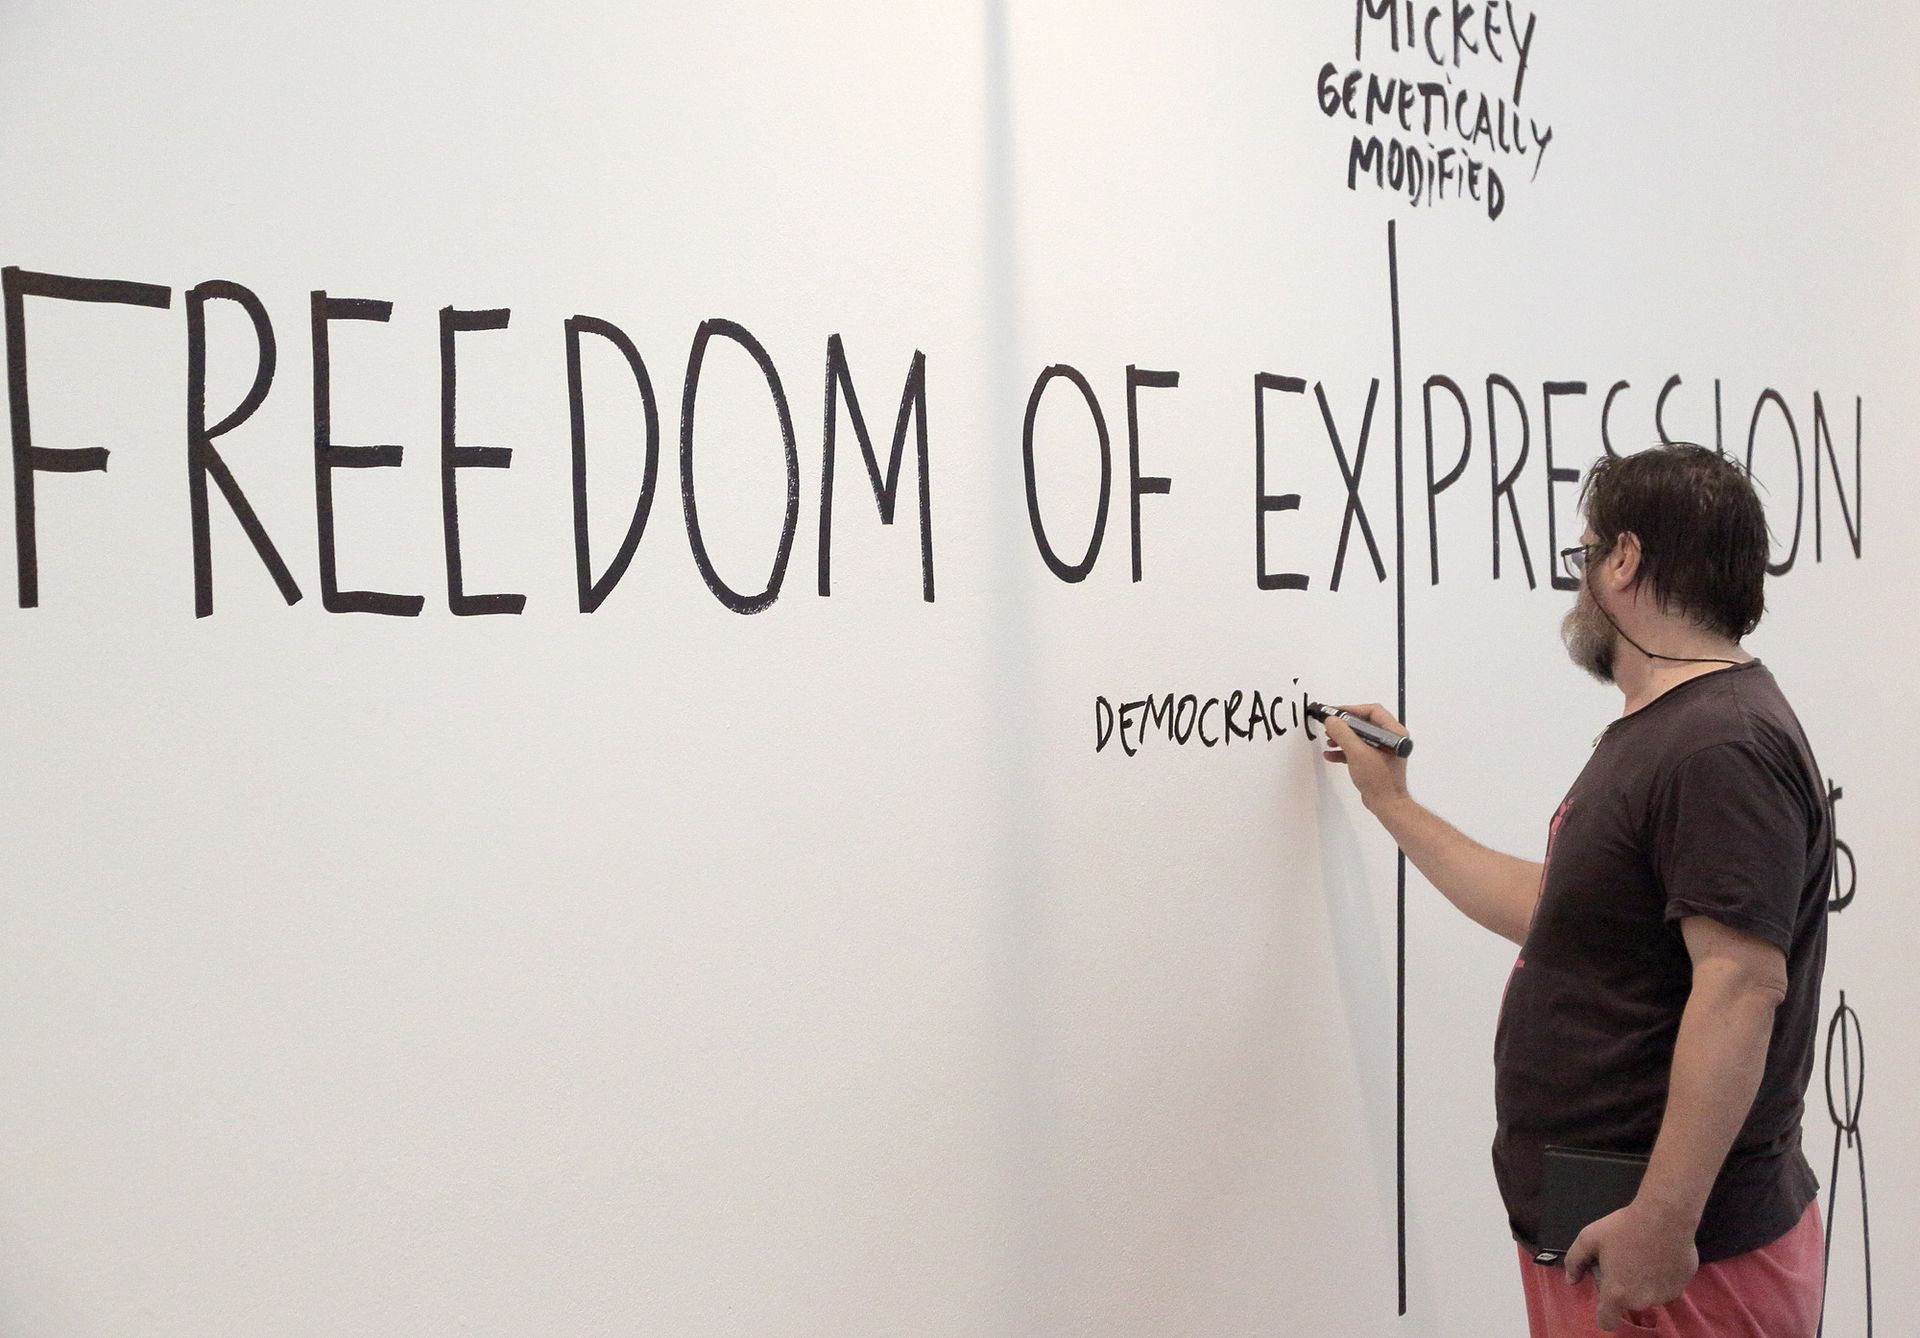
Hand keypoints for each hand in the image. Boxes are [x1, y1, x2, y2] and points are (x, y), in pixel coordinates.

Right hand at [1319, 702, 1410, 811]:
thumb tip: (1331, 720)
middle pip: (1364, 723)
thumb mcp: (1357, 753)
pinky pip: (1358, 749)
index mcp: (1393, 732)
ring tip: (1328, 740)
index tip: (1336, 713)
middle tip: (1330, 726)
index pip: (1373, 711)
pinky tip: (1330, 755)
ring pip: (1359, 736)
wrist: (1385, 804)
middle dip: (1345, 725)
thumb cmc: (1377, 778)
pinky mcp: (1374, 760)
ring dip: (1342, 737)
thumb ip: (1343, 733)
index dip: (1353, 709)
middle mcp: (1390, 739)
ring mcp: (1382, 750)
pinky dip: (1344, 750)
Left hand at [1563, 1199, 1699, 1331]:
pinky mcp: (1682, 1286)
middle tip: (1623, 1262)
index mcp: (1617, 1293)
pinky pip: (1667, 1285)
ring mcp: (1665, 1295)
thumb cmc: (1624, 1227)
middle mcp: (1642, 1301)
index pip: (1607, 1321)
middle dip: (1625, 1288)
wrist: (1664, 1216)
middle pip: (1629, 1302)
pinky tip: (1660, 1255)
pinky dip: (1662, 1276)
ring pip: (1649, 1294)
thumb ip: (1574, 1261)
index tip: (1605, 1297)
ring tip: (1643, 1256)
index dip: (1604, 1312)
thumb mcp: (1589, 1238)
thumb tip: (1571, 1279)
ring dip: (1644, 1283)